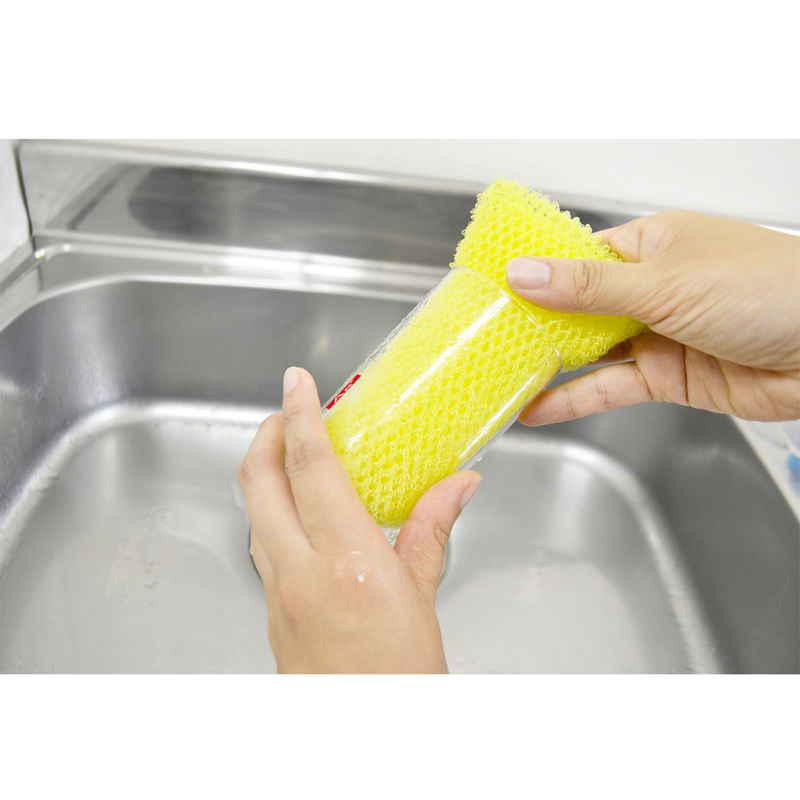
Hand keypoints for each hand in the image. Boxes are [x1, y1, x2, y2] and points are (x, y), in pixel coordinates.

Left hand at [238, 366, 480, 672]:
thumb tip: (461, 484)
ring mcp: (276, 592)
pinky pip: (261, 544)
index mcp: (347, 561)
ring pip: (253, 511)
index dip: (301, 416)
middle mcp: (300, 571)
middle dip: (267, 434)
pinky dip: (271, 511)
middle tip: (289, 411)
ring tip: (293, 454)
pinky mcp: (270, 610)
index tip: (298, 382)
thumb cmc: (402, 679)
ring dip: (264, 472)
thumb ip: (432, 529)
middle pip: (258, 480)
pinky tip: (299, 511)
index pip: (310, 468)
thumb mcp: (425, 596)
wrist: (366, 735)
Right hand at [506, 210, 799, 423]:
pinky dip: (575, 399)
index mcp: (651, 246)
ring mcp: (657, 334)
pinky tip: (537, 409)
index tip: (486, 291)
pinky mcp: (667, 376)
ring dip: (549, 366)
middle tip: (481, 341)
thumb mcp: (664, 283)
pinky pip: (611, 387)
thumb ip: (588, 287)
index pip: (577, 258)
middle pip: (577, 307)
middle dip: (533, 325)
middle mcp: (650, 288)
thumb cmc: (765, 290)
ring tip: (498, 377)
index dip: (532, 274)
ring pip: (590, 351)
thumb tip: (521, 273)